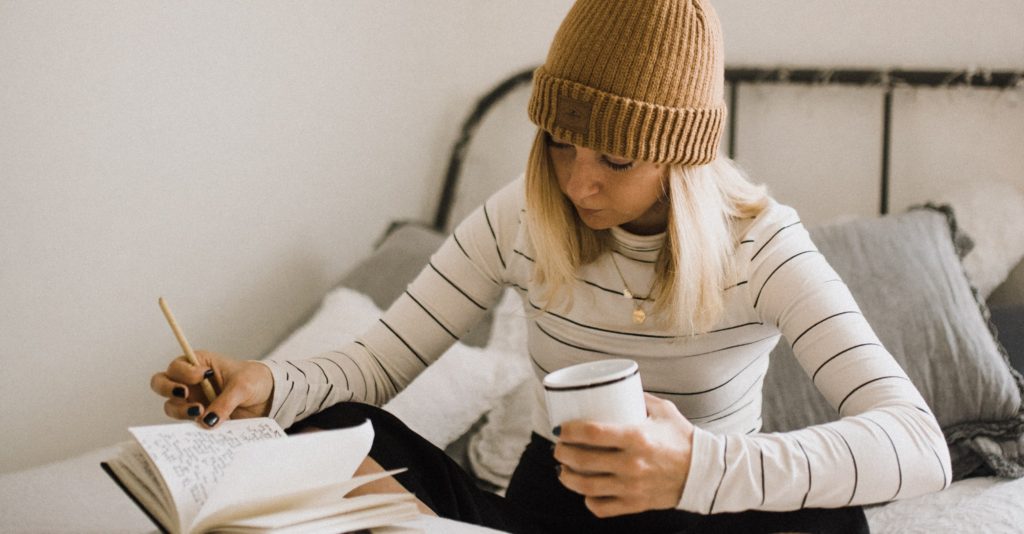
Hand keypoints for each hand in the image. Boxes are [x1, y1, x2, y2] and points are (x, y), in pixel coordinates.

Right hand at [149, 350, 273, 427]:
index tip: (203, 375)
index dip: (184, 371)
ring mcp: (193, 400)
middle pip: (160, 383)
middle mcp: (190, 382)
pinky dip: (191, 426)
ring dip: (181, 410)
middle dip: (168, 388)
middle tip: (185, 394)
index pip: (177, 366)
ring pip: (171, 406)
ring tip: (200, 412)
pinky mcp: (200, 417)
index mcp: (199, 364)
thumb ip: (225, 402)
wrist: (268, 397)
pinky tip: (204, 426)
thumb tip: (207, 421)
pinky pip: (187, 424)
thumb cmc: (254, 380)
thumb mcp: (243, 386)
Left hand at [553, 393, 693, 517]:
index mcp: (637, 437)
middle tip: (559, 446)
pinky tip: (585, 491)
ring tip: (563, 469)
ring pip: (587, 486)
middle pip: (583, 460)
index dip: (569, 430)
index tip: (560, 427)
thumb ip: (638, 398)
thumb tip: (614, 387)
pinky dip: (588, 500)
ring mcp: (632, 487)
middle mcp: (632, 464)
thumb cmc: (682, 438)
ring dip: (567, 477)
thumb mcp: (663, 410)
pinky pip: (602, 507)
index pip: (591, 433)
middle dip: (562, 452)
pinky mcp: (635, 504)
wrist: (704, 471)